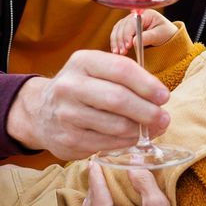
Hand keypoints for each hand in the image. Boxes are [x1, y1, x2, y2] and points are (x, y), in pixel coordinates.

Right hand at [4, 48, 171, 159]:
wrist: (41, 112)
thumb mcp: (98, 72)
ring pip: (116, 125)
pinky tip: (130, 138)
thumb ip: (128, 80)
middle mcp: (70, 86)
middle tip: (163, 119)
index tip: (164, 96)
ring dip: (139, 130)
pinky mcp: (68, 140)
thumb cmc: (82, 90)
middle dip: (148, 112)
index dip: (147, 84)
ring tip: (149, 130)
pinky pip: (107, 144)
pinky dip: (125, 143)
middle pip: (119, 99)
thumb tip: (160, 101)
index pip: (121, 69)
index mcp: (82, 62)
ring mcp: (66, 114)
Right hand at [110, 9, 176, 55]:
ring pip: (117, 29)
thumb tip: (134, 41)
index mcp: (145, 14)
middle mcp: (135, 15)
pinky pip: (116, 33)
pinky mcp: (125, 28)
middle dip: (121, 40)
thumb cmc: (165, 33)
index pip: (132, 22)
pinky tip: (116, 50)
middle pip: (122, 26)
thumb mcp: (160, 35)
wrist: (166, 35)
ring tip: (118, 53)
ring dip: (116, 42)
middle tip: (122, 52)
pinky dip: (115, 42)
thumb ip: (148, 37)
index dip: (128, 34)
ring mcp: (129, 21)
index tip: (128, 45)